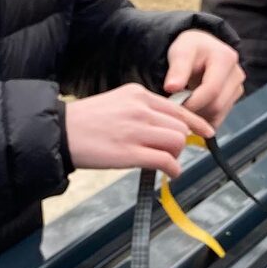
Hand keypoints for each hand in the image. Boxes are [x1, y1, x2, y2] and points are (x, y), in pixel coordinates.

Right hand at [65, 85, 212, 176]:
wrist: (60, 132)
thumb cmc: (86, 121)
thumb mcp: (117, 103)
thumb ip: (141, 110)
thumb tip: (164, 127)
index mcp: (138, 94)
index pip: (178, 108)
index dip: (196, 122)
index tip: (206, 131)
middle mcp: (141, 109)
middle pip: (181, 126)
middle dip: (182, 142)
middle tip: (172, 152)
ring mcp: (136, 131)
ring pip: (177, 142)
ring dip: (176, 155)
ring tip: (166, 162)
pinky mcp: (130, 153)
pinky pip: (166, 161)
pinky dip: (173, 169)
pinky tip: (169, 173)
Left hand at [165, 29, 244, 126]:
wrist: (200, 49)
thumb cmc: (190, 48)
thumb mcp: (181, 52)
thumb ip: (177, 69)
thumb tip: (171, 88)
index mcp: (226, 59)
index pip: (212, 90)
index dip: (193, 102)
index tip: (175, 106)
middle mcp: (237, 74)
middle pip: (217, 105)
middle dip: (195, 110)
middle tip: (176, 106)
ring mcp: (237, 88)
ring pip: (218, 114)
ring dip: (199, 115)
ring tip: (184, 104)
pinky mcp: (234, 99)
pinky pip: (219, 117)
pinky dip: (204, 117)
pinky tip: (193, 108)